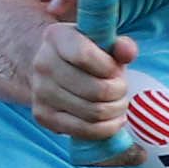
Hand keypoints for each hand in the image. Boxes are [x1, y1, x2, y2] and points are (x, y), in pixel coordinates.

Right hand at [27, 21, 138, 149]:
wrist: (50, 67)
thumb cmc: (83, 54)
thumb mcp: (100, 42)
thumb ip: (119, 45)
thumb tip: (128, 52)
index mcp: (56, 37)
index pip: (85, 57)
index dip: (110, 68)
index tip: (117, 70)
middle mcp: (43, 64)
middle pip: (95, 90)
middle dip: (119, 92)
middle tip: (122, 89)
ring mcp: (40, 92)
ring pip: (93, 113)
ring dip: (115, 111)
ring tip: (118, 103)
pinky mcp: (43, 116)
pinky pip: (83, 130)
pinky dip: (106, 128)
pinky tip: (113, 119)